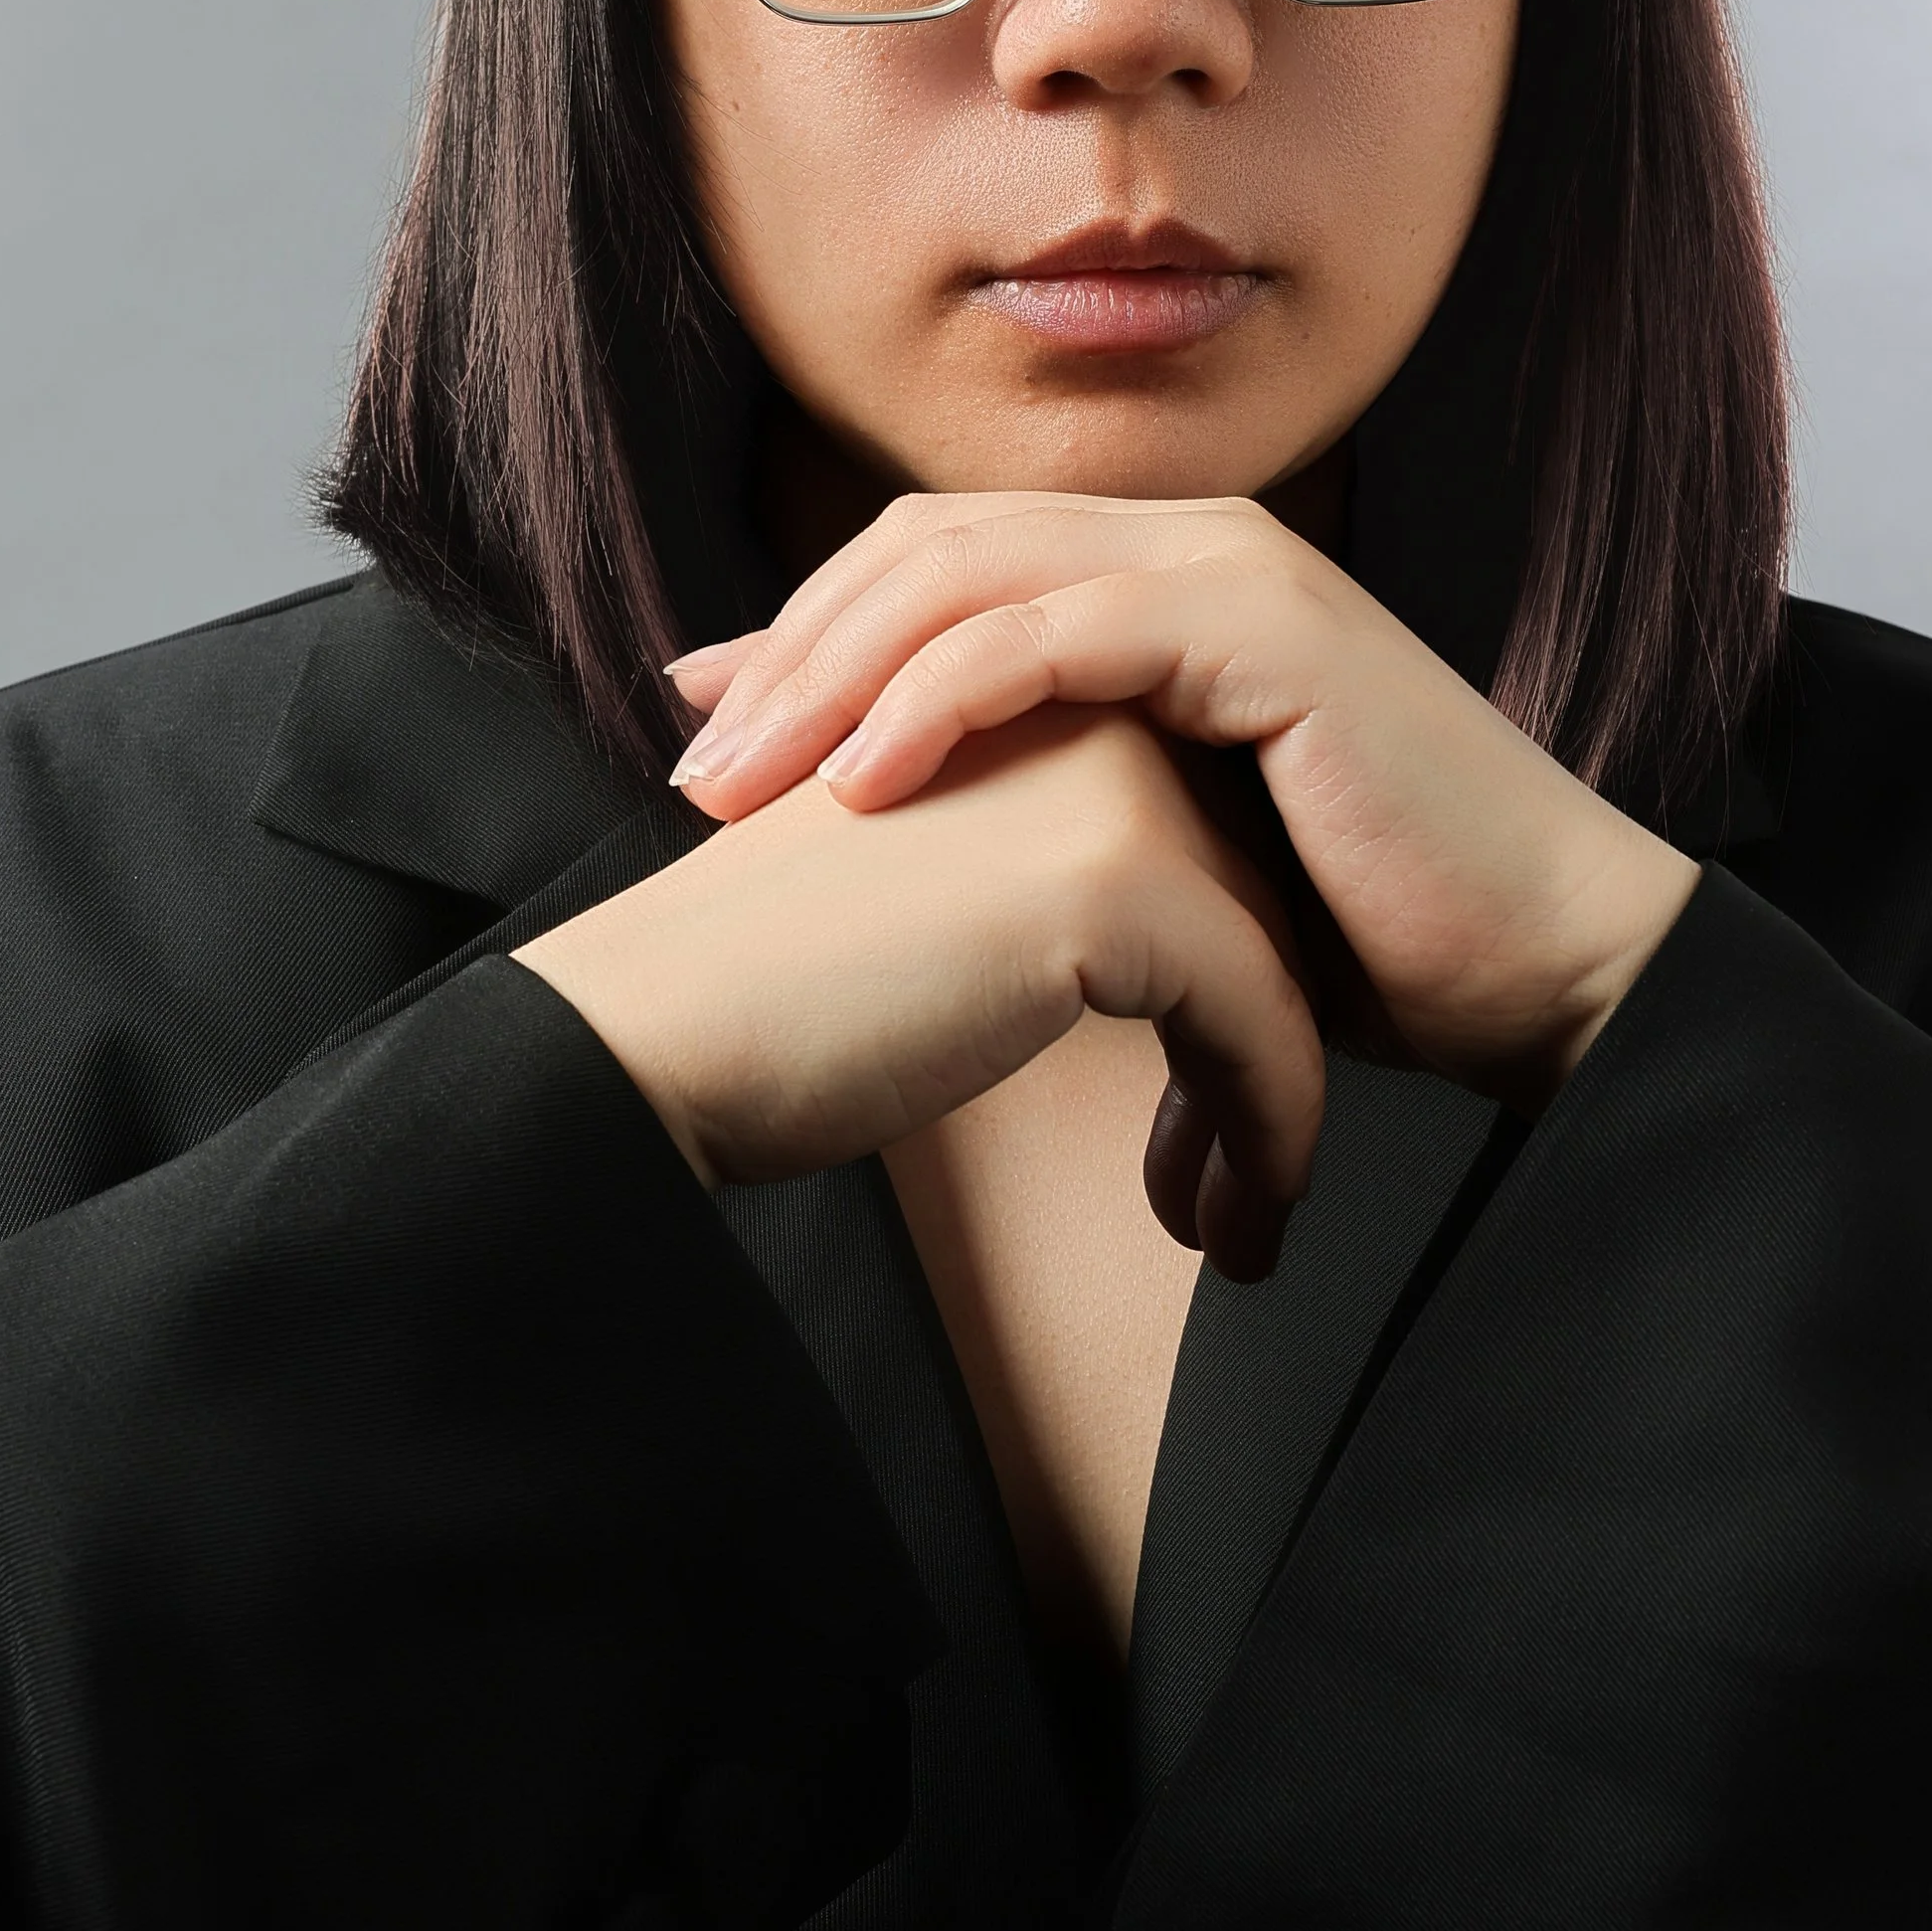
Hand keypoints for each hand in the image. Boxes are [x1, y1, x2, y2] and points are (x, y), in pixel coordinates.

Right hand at [513, 707, 1322, 1278]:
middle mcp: (1090, 712)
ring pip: (1275, 963)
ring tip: (1232, 1224)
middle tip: (1232, 1179)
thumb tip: (1099, 941)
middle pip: (1252, 895)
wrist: (656, 1025)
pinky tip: (1230, 1235)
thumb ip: (1016, 863)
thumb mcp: (915, 880)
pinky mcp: (1123, 884)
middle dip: (1251, 1050)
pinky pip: (1264, 1028)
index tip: (1207, 1109)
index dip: (1213, 982)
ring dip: (1267, 1109)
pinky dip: (1269, 1139)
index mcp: (1030, 695)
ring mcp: (1114, 791)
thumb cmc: (754, 982)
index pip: (1196, 835)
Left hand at [665, 495, 1699, 1112]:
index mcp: (1160, 578)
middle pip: (927, 546)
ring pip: (969, 571)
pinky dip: (942, 696)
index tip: (699, 721)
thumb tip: (899, 852)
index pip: (937, 560)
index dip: (807, 629)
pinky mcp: (1268, 628)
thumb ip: (1042, 819)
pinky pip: (1058, 634)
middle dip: (792, 650)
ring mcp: (1233, 570)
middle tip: (691, 765)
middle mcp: (1190, 544)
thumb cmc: (1362, 937)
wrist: (1541, 972)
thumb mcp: (1156, 859)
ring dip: (834, 671)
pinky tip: (866, 777)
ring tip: (741, 780)